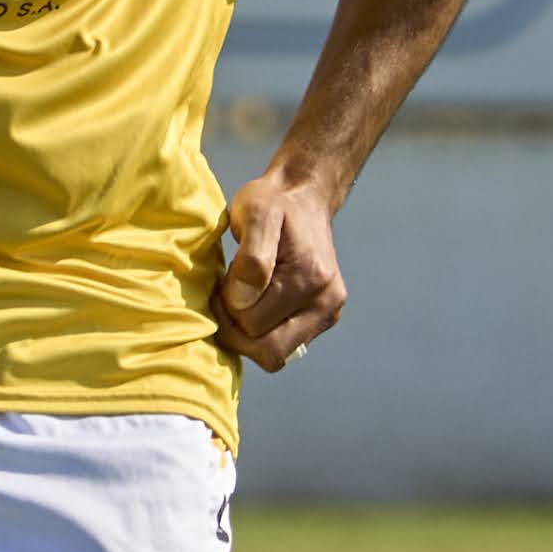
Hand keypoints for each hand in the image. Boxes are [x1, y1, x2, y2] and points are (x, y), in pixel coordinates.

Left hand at [211, 169, 345, 371]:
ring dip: (250, 333)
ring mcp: (328, 315)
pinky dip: (263, 331)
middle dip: (238, 328)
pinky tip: (258, 302)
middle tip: (228, 295)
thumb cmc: (274, 203)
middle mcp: (327, 302)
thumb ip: (252, 258)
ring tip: (245, 296)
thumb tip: (243, 300)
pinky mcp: (322, 320)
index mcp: (311, 278)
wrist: (303, 197)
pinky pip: (284, 347)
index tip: (224, 281)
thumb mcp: (255, 213)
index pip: (253, 325)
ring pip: (276, 355)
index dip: (228, 308)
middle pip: (269, 351)